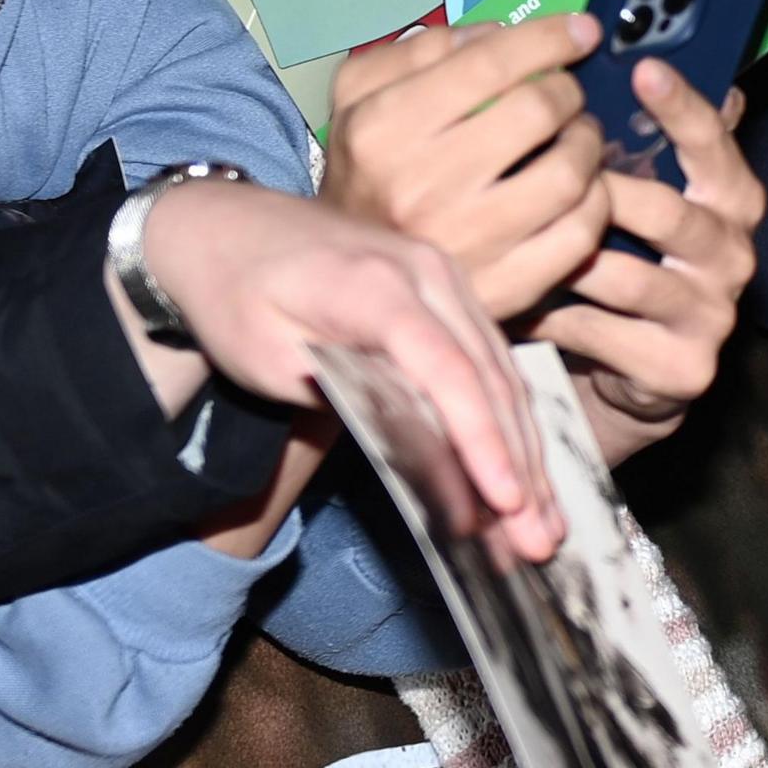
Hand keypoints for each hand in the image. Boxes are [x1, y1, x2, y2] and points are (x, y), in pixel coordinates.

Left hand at [133, 173, 561, 561]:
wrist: (223, 226)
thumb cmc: (234, 295)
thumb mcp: (262, 355)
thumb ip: (336, 395)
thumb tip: (407, 443)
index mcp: (376, 287)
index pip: (447, 370)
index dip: (480, 439)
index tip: (504, 500)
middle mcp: (427, 273)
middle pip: (490, 377)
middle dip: (520, 464)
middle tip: (539, 541)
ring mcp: (445, 279)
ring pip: (502, 373)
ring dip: (527, 453)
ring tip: (544, 526)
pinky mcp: (449, 294)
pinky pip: (490, 362)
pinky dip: (509, 423)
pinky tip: (526, 475)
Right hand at [324, 14, 612, 319]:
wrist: (342, 274)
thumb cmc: (366, 172)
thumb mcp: (361, 96)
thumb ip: (422, 50)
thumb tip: (498, 34)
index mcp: (383, 128)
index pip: (488, 65)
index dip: (548, 39)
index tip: (581, 31)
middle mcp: (420, 186)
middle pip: (536, 112)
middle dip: (568, 92)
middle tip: (567, 96)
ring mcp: (463, 245)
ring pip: (567, 175)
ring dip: (587, 146)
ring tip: (576, 140)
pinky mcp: (500, 291)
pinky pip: (578, 238)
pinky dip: (594, 205)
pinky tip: (580, 193)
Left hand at [531, 60, 765, 462]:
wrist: (636, 371)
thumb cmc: (631, 259)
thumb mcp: (644, 195)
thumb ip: (649, 139)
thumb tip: (640, 54)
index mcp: (732, 197)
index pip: (716, 141)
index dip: (681, 104)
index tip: (643, 67)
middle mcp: (734, 253)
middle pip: (668, 213)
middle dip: (604, 196)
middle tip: (550, 180)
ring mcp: (712, 314)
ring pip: (629, 277)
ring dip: (568, 261)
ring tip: (519, 245)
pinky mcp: (683, 369)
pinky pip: (602, 333)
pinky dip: (556, 316)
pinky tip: (523, 301)